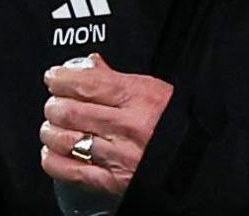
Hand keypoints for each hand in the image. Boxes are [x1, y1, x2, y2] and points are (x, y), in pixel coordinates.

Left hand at [39, 53, 173, 196]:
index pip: (87, 83)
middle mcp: (127, 126)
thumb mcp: (154, 91)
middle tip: (54, 103)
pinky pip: (68, 170)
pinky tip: (52, 151)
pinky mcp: (111, 182)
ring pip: (64, 139)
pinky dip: (52, 159)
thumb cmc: (177, 123)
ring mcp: (118, 156)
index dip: (61, 79)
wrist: (198, 163)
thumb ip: (116, 78)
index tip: (53, 77)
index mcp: (140, 98)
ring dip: (50, 130)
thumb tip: (89, 65)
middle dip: (54, 104)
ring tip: (52, 125)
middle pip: (70, 110)